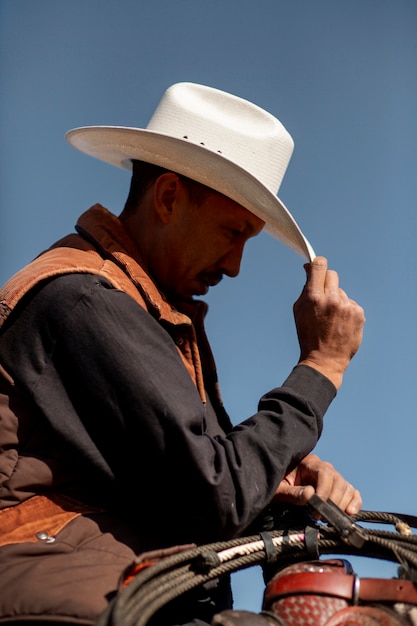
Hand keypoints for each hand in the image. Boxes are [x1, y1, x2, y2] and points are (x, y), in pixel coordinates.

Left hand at [272, 454, 361, 514]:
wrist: (271, 482)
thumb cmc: (274, 484)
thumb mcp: (277, 489)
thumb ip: (292, 492)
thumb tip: (310, 495)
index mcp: (308, 463)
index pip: (325, 474)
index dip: (325, 492)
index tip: (316, 510)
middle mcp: (322, 467)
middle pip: (338, 482)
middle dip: (332, 502)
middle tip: (319, 517)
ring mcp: (331, 476)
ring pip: (346, 487)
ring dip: (342, 504)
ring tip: (329, 517)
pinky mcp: (335, 487)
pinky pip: (351, 491)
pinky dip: (354, 501)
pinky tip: (350, 512)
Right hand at [293, 256, 364, 388]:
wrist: (325, 359)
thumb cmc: (308, 335)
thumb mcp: (299, 311)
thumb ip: (305, 289)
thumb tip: (310, 269)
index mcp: (313, 297)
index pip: (319, 266)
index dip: (318, 262)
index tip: (317, 264)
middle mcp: (332, 299)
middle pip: (332, 275)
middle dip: (327, 282)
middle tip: (323, 295)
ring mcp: (347, 306)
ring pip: (341, 292)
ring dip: (336, 300)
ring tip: (331, 318)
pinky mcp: (359, 314)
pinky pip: (351, 303)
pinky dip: (346, 310)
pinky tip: (340, 324)